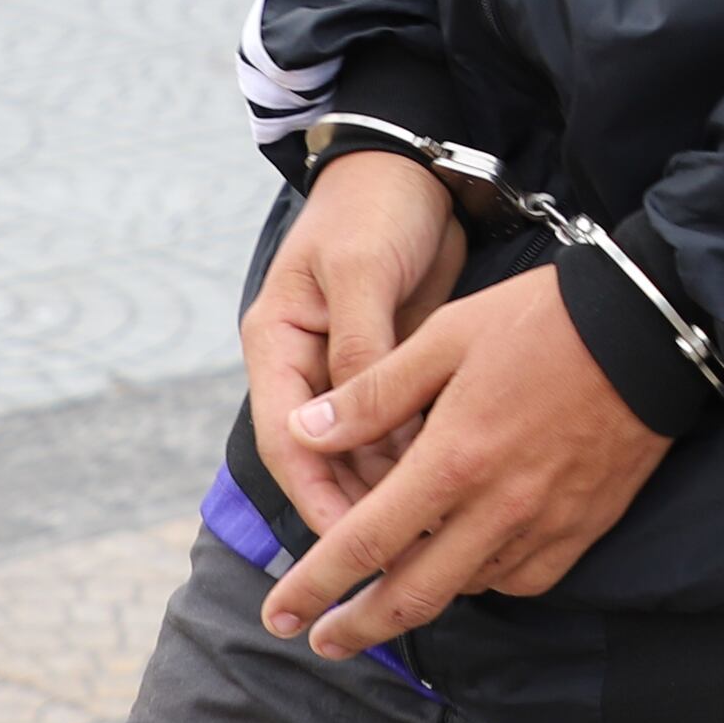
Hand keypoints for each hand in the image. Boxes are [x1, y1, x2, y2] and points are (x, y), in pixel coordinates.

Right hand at [242, 152, 462, 538]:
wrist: (416, 167)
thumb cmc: (375, 206)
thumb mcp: (362, 269)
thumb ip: (359, 344)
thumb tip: (354, 423)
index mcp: (277, 342)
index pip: (285, 438)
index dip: (313, 493)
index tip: (346, 541)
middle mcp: (304, 365)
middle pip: (321, 457)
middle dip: (351, 507)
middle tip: (395, 555)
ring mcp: (346, 369)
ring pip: (360, 450)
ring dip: (387, 488)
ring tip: (426, 534)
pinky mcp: (388, 366)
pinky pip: (396, 427)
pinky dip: (414, 457)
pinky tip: (446, 487)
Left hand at [259, 264, 674, 658]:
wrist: (649, 331)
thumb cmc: (542, 321)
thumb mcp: (446, 335)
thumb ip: (373, 393)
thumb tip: (305, 432)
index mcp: (452, 460)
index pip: (364, 543)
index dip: (314, 586)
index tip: (278, 614)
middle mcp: (495, 508)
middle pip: (413, 594)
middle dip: (358, 628)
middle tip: (322, 644)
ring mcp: (543, 525)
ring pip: (467, 588)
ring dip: (421, 601)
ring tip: (388, 600)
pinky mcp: (581, 529)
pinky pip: (521, 580)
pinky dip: (485, 582)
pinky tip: (469, 567)